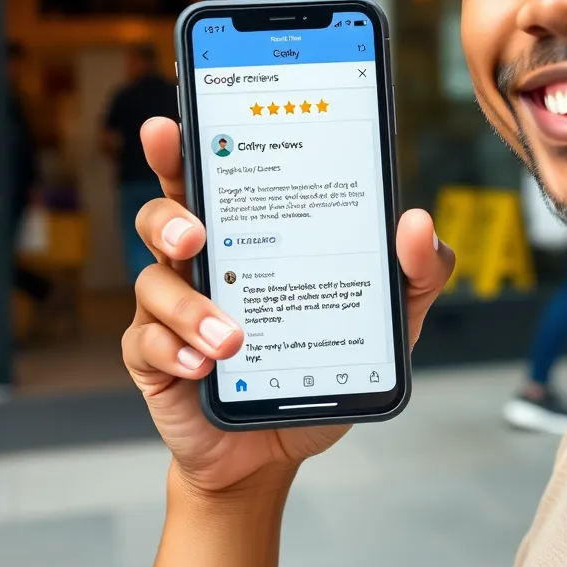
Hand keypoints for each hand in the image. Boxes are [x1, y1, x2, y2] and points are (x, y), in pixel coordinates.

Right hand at [122, 117, 453, 495]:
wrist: (277, 446)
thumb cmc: (315, 364)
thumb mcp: (382, 322)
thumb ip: (412, 274)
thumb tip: (418, 224)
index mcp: (246, 234)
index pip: (212, 177)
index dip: (185, 147)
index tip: (174, 121)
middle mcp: (202, 262)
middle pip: (163, 214)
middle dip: (169, 212)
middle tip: (195, 233)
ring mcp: (171, 309)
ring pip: (153, 280)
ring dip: (189, 305)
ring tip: (231, 336)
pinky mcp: (155, 358)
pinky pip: (147, 342)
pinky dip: (176, 350)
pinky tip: (206, 366)